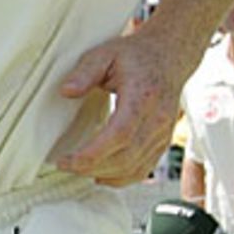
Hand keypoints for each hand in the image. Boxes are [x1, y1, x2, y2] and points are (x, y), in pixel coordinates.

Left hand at [57, 26, 187, 186]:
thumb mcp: (105, 53)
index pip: (120, 135)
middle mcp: (157, 119)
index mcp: (143, 96)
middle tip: (66, 165)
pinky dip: (122, 179)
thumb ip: (85, 71)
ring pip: (134, 168)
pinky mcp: (162, 142)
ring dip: (104, 174)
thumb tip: (67, 91)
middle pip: (126, 157)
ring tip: (78, 169)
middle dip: (92, 167)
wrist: (168, 56)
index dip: (92, 154)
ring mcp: (163, 133)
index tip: (66, 160)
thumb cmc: (136, 55)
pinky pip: (144, 169)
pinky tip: (101, 176)